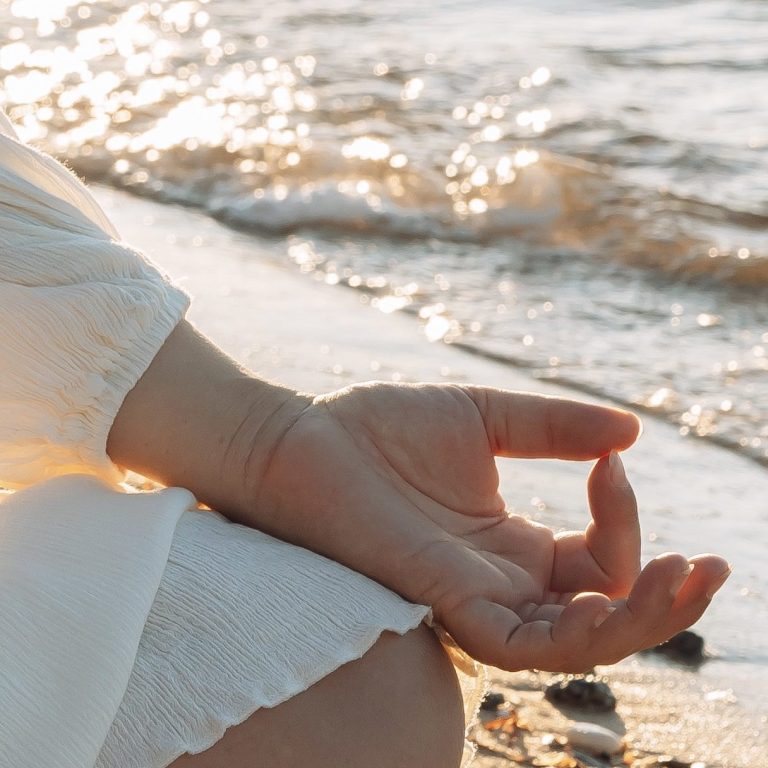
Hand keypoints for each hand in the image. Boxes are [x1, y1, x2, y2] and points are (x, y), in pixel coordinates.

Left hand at [248, 381, 730, 671]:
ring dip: (642, 620)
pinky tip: (621, 588)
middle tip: (714, 566)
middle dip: (665, 600)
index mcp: (510, 545)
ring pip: (578, 644)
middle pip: (602, 617)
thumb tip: (631, 432)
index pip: (598, 558)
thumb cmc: (378, 429)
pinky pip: (527, 645)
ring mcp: (476, 600)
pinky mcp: (447, 604)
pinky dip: (585, 628)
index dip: (624, 517)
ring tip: (691, 578)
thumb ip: (553, 427)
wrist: (303, 440)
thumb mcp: (483, 418)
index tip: (608, 457)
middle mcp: (500, 583)